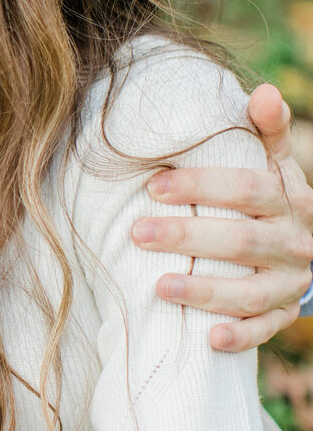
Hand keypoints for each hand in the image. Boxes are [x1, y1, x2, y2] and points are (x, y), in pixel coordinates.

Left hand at [131, 83, 312, 350]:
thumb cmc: (278, 201)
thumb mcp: (279, 166)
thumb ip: (266, 132)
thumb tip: (264, 91)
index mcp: (288, 201)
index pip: (248, 190)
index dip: (202, 186)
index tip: (154, 186)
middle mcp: (293, 243)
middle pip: (240, 242)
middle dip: (188, 237)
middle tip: (137, 232)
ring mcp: (290, 283)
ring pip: (250, 292)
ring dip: (204, 291)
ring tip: (158, 287)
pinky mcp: (283, 314)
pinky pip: (265, 329)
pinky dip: (240, 336)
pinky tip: (209, 338)